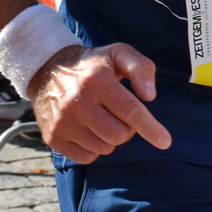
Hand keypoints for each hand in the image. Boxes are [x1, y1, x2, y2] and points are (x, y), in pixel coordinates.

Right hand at [26, 42, 171, 163]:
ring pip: (104, 148)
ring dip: (110, 138)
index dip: (150, 128)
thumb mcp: (118, 53)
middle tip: (119, 114)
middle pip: (119, 135)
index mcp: (96, 80)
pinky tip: (88, 129)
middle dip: (127, 128)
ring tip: (101, 118)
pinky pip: (86, 157)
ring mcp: (62, 122)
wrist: (47, 69)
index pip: (129, 110)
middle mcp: (76, 102)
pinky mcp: (53, 138)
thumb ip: (141, 68)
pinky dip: (94, 148)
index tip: (165, 142)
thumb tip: (149, 96)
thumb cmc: (92, 64)